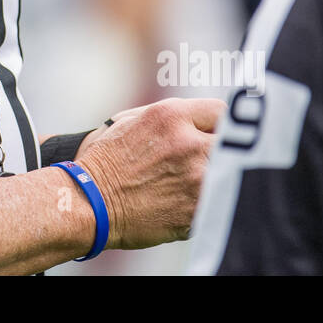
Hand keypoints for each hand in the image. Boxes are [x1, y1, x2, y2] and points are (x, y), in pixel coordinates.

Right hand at [75, 97, 223, 249]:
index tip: (219, 135)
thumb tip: (202, 118)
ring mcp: (195, 178)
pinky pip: (221, 201)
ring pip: (230, 174)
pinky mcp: (197, 210)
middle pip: (233, 143)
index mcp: (170, 116)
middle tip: (213, 161)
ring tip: (199, 185)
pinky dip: (211, 203)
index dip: (222, 125)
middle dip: (226, 152)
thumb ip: (171, 116)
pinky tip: (189, 203)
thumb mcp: (133, 120)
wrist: (89, 201)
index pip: (221, 112)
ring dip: (220, 179)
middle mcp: (187, 143)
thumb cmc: (106, 160)